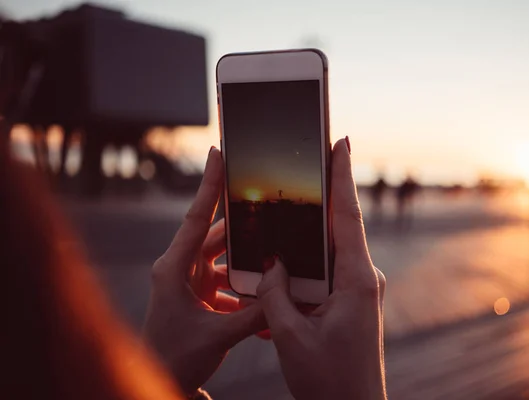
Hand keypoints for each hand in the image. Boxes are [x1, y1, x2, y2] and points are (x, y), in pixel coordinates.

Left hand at [143, 147, 264, 394]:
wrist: (161, 379)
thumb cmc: (174, 357)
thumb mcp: (218, 335)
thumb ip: (254, 313)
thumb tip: (283, 292)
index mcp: (174, 269)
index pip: (195, 218)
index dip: (210, 184)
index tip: (218, 153)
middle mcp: (181, 268)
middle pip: (217, 235)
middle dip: (245, 226)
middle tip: (269, 209)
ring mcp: (191, 281)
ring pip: (227, 257)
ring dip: (248, 261)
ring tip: (274, 257)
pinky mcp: (201, 294)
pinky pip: (229, 278)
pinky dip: (246, 285)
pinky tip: (264, 294)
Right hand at [257, 138, 386, 399]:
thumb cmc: (329, 381)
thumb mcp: (290, 336)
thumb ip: (275, 294)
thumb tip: (271, 265)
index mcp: (355, 279)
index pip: (347, 216)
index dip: (342, 175)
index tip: (341, 140)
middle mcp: (362, 278)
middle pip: (339, 226)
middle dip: (323, 193)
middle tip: (309, 159)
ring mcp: (358, 289)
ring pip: (330, 249)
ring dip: (310, 232)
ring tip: (290, 208)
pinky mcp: (350, 301)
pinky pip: (326, 271)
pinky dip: (308, 262)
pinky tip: (287, 260)